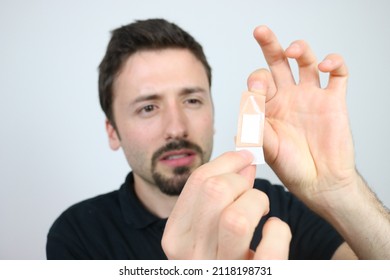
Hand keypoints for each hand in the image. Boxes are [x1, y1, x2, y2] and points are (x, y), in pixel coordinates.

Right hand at [162, 151, 290, 258]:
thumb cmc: (217, 260)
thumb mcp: (202, 232)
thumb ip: (213, 199)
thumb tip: (242, 162)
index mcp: (175, 238)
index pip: (197, 183)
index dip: (226, 162)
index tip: (243, 157)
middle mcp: (192, 257)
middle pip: (214, 192)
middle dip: (240, 179)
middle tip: (250, 185)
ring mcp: (221, 272)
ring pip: (237, 218)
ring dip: (257, 202)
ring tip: (261, 207)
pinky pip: (271, 248)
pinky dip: (279, 230)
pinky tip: (274, 230)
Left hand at [249, 26, 356, 210]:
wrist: (319, 182)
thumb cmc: (290, 167)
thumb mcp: (267, 147)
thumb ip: (257, 125)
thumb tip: (247, 102)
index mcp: (268, 107)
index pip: (258, 82)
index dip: (256, 81)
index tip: (257, 91)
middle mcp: (288, 97)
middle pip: (278, 63)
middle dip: (269, 45)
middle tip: (260, 31)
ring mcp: (311, 97)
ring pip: (306, 62)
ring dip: (300, 49)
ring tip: (293, 50)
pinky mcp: (333, 101)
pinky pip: (338, 74)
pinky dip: (335, 63)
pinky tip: (327, 65)